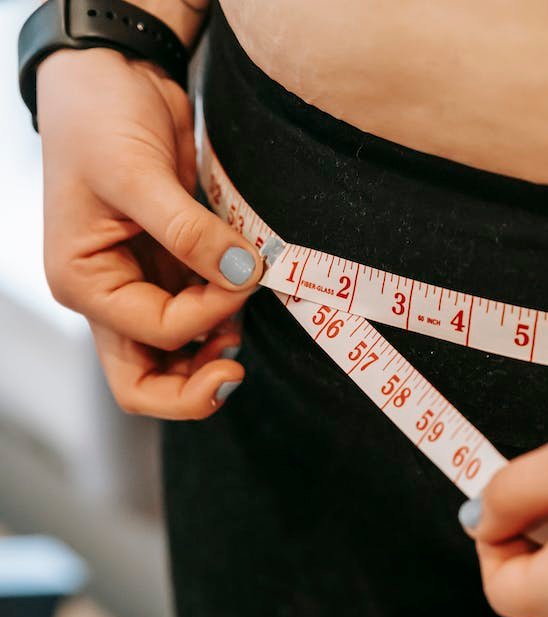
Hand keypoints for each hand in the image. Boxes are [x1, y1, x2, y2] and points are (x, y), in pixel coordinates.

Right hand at [37, 48, 262, 418]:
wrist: (112, 77)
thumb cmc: (98, 118)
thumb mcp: (137, 173)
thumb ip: (189, 231)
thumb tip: (241, 273)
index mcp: (84, 283)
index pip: (153, 333)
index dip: (205, 314)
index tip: (243, 274)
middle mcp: (109, 297)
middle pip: (146, 383)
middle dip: (194, 388)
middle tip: (235, 370)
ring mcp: (141, 288)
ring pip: (174, 361)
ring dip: (212, 354)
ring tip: (241, 322)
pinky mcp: (170, 273)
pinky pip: (197, 320)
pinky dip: (221, 320)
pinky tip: (240, 300)